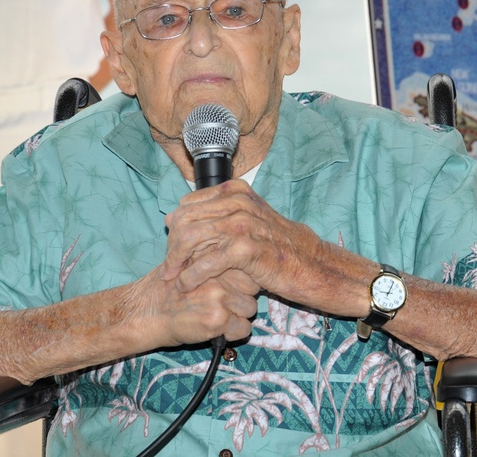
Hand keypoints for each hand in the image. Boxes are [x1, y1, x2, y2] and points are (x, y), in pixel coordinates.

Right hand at [133, 265, 259, 345]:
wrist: (145, 313)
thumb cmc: (166, 289)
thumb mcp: (188, 264)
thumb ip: (213, 262)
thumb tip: (243, 260)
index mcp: (214, 258)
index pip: (248, 267)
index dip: (243, 279)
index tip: (233, 286)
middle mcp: (219, 275)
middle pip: (254, 288)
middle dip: (242, 297)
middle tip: (223, 303)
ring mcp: (220, 297)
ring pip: (250, 309)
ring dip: (238, 315)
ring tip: (217, 315)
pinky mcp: (217, 319)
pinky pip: (244, 329)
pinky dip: (233, 333)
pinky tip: (216, 329)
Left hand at [160, 179, 315, 296]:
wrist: (307, 263)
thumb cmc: (274, 245)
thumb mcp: (244, 221)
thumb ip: (211, 216)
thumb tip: (170, 216)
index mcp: (234, 191)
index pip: (186, 205)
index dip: (176, 228)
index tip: (173, 249)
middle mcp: (237, 202)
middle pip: (184, 220)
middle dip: (171, 245)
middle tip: (169, 266)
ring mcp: (242, 223)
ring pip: (190, 238)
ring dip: (176, 261)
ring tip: (172, 277)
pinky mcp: (245, 248)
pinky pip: (206, 261)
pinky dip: (191, 275)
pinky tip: (186, 285)